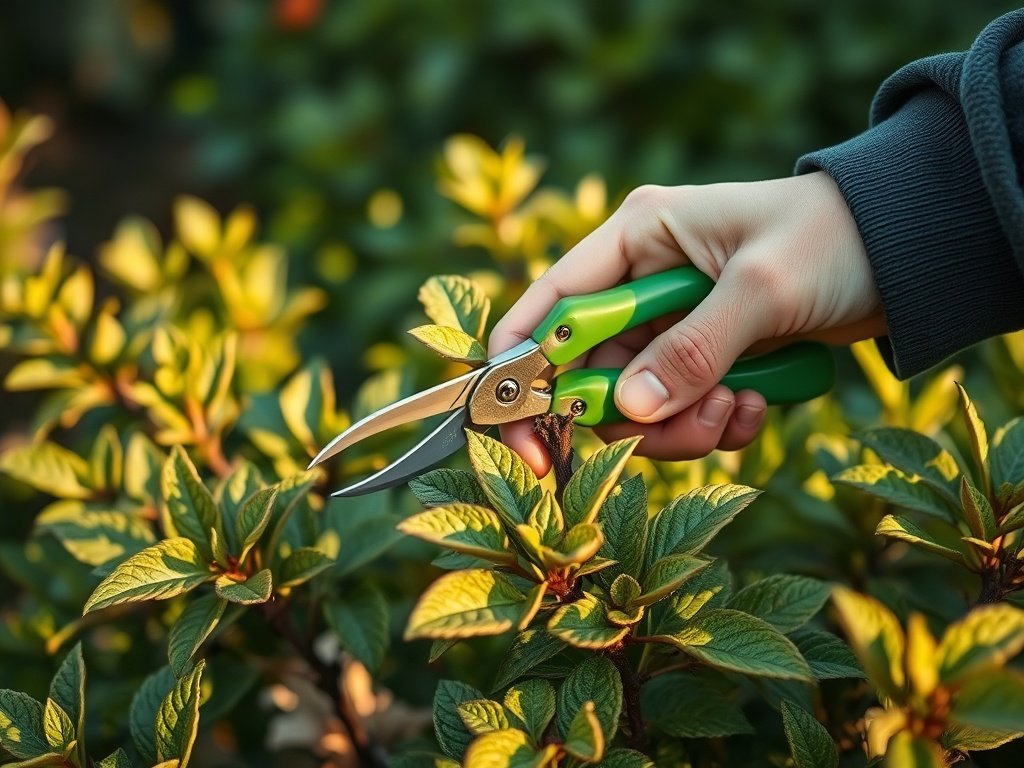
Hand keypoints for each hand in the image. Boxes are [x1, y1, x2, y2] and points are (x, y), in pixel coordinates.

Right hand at [489, 171, 885, 476]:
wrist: (906, 249)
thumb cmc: (832, 238)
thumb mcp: (762, 288)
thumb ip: (693, 349)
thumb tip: (632, 411)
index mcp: (634, 239)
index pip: (548, 308)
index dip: (523, 372)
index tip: (527, 437)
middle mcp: (640, 283)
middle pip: (589, 374)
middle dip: (631, 415)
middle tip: (688, 425)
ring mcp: (671, 324)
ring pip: (637, 404)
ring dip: (682, 425)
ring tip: (737, 409)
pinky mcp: (704, 357)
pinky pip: (681, 412)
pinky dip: (713, 424)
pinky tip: (757, 407)